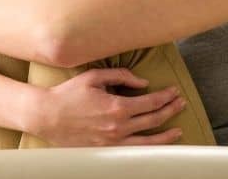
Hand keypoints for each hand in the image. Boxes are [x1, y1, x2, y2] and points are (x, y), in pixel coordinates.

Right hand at [29, 68, 185, 146]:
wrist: (47, 116)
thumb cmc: (68, 94)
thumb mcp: (93, 77)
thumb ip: (120, 76)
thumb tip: (142, 82)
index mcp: (117, 106)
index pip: (150, 101)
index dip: (165, 96)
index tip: (174, 91)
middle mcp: (119, 126)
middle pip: (154, 119)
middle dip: (170, 110)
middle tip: (180, 103)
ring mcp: (114, 141)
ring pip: (149, 140)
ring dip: (167, 133)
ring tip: (178, 129)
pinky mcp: (108, 150)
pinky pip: (135, 151)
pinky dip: (150, 148)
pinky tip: (157, 145)